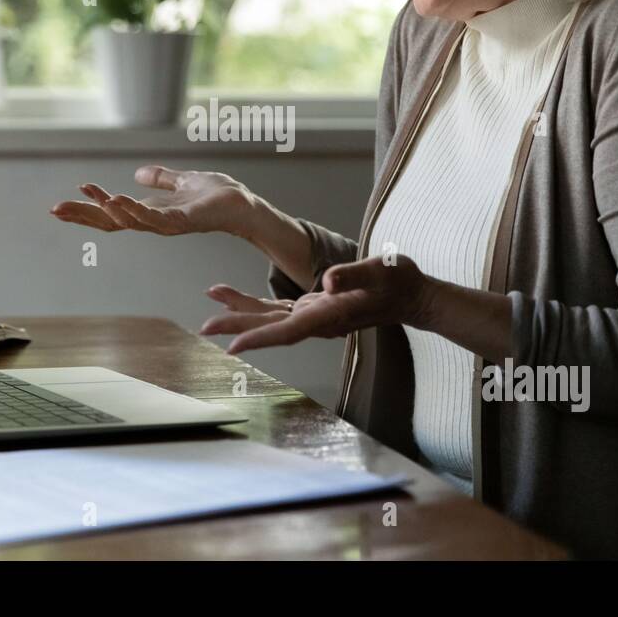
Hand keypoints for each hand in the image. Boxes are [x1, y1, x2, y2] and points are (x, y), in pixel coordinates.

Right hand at [49, 166, 254, 235]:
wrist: (244, 205)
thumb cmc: (217, 195)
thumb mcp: (183, 181)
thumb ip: (161, 179)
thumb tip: (139, 173)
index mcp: (150, 211)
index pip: (111, 214)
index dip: (86, 210)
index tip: (61, 205)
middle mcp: (154, 221)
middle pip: (112, 221)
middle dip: (84, 216)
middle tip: (56, 209)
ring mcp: (167, 224)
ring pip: (129, 220)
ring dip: (107, 208)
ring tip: (88, 196)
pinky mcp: (184, 221)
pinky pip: (154, 218)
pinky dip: (134, 210)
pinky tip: (117, 199)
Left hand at [199, 255, 434, 354]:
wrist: (412, 295)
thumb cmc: (399, 281)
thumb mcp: (382, 270)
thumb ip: (355, 276)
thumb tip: (330, 282)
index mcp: (329, 315)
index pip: (288, 331)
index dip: (259, 338)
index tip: (232, 346)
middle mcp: (317, 321)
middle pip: (270, 328)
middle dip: (237, 326)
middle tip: (205, 326)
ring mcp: (314, 317)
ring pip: (269, 319)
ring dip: (239, 312)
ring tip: (210, 301)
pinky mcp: (313, 309)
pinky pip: (276, 310)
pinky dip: (252, 303)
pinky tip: (231, 295)